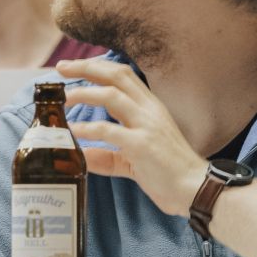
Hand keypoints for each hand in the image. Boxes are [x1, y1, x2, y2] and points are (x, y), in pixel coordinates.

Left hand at [56, 58, 209, 218]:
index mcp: (151, 108)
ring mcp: (147, 126)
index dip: (97, 66)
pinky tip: (74, 132)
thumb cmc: (170, 174)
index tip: (73, 66)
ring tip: (63, 100)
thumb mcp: (134, 159)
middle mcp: (150, 110)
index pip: (123, 75)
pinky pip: (110, 130)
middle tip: (61, 68)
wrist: (196, 191)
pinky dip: (88, 129)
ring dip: (83, 93)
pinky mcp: (142, 146)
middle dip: (86, 67)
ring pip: (111, 95)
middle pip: (116, 75)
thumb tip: (82, 156)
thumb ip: (108, 156)